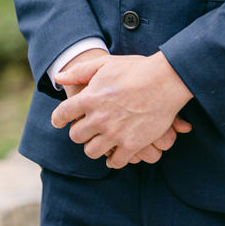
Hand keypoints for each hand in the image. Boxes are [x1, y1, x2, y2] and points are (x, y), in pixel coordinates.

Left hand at [51, 51, 193, 168]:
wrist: (166, 80)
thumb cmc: (135, 69)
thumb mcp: (104, 64)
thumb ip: (79, 72)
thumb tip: (59, 78)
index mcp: (89, 98)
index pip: (62, 114)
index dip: (58, 119)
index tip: (59, 122)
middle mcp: (99, 118)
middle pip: (76, 136)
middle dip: (79, 132)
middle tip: (86, 129)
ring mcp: (115, 133)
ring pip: (91, 151)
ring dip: (94, 147)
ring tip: (100, 141)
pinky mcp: (132, 145)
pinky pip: (115, 161)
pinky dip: (113, 159)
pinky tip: (114, 153)